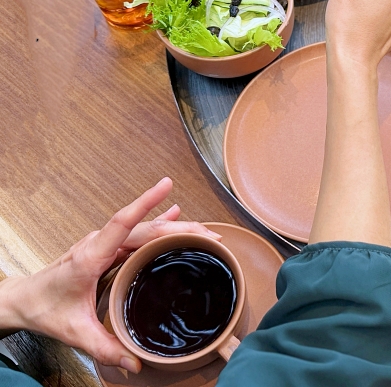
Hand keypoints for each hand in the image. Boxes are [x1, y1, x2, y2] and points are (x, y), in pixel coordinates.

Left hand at [0, 178, 219, 372]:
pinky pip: (137, 233)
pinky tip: (174, 214)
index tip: (166, 185)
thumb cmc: (44, 309)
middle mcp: (99, 244)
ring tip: (203, 230)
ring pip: (144, 230)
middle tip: (210, 235)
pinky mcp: (107, 249)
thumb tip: (135, 363)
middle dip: (180, 228)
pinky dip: (158, 224)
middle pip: (145, 228)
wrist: (23, 300)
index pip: (122, 223)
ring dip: (174, 228)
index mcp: (91, 257)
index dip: (145, 203)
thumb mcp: (74, 332)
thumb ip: (105, 347)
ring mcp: (103, 244)